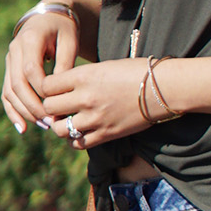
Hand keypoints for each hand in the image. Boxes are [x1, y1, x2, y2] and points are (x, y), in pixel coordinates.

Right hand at [1, 4, 93, 134]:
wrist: (49, 17)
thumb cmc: (64, 29)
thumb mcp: (70, 41)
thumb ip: (65, 64)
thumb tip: (60, 94)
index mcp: (30, 39)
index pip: (30, 70)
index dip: (42, 90)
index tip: (57, 105)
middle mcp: (14, 49)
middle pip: (17, 84)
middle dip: (32, 106)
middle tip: (50, 123)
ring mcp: (9, 60)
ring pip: (10, 91)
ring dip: (24, 112)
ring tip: (43, 126)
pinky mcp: (9, 70)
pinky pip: (7, 93)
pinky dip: (13, 111)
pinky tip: (22, 128)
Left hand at [35, 57, 154, 151]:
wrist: (163, 88)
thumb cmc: (136, 72)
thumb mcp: (104, 66)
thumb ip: (81, 77)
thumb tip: (62, 87)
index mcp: (83, 76)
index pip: (47, 85)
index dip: (47, 88)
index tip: (53, 89)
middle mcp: (85, 97)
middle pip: (49, 107)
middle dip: (51, 107)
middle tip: (58, 106)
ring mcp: (94, 118)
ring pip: (58, 129)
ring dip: (60, 125)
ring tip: (67, 120)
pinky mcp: (105, 134)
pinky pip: (78, 143)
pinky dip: (74, 139)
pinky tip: (80, 132)